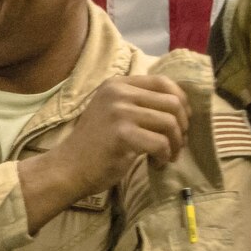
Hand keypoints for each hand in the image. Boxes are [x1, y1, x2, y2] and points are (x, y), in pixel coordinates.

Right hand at [19, 76, 187, 229]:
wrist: (68, 168)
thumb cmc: (95, 145)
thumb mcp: (113, 112)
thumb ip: (138, 103)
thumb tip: (180, 106)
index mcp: (117, 84)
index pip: (163, 82)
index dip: (181, 102)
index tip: (181, 122)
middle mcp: (118, 92)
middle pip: (172, 102)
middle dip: (182, 126)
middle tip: (176, 144)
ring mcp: (119, 111)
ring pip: (170, 123)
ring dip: (175, 144)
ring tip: (167, 156)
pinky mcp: (122, 134)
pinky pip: (160, 143)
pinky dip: (164, 156)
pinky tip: (156, 164)